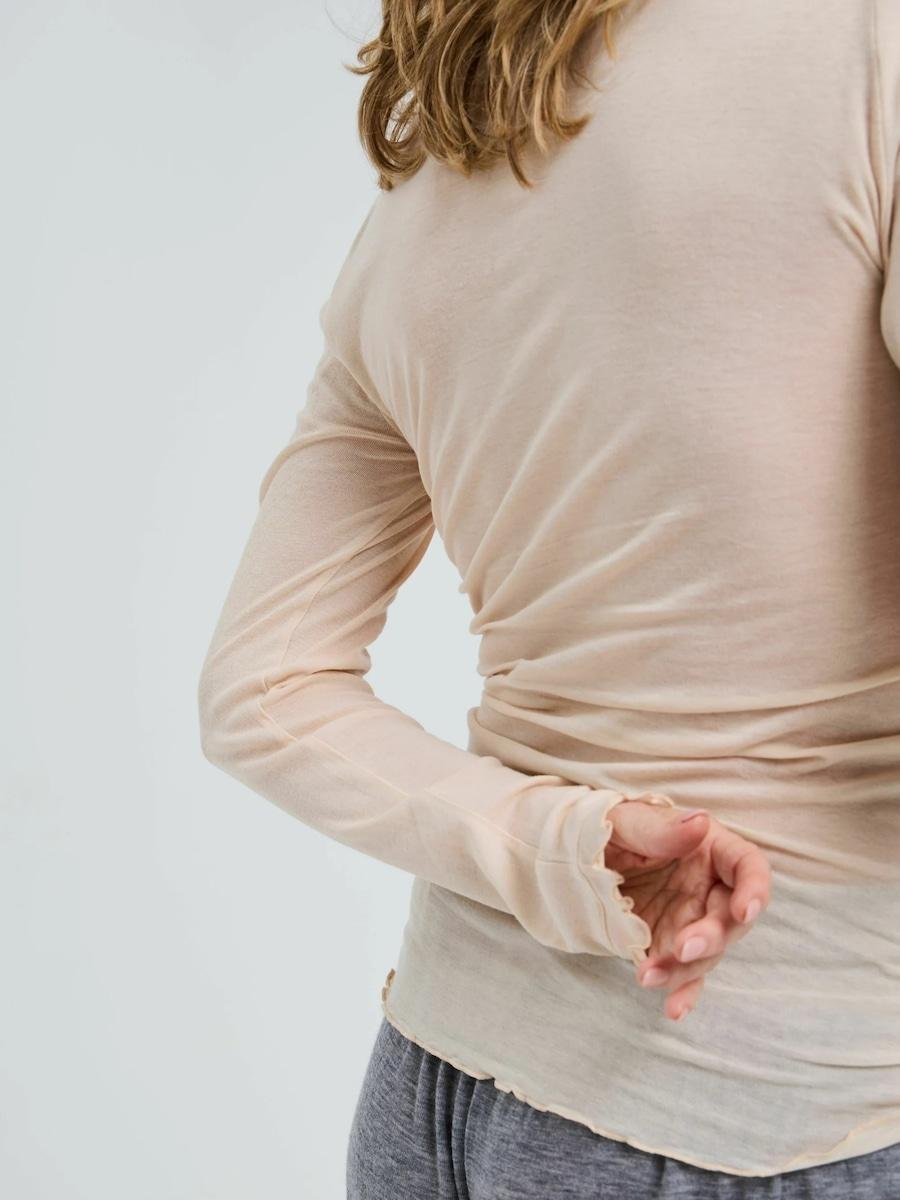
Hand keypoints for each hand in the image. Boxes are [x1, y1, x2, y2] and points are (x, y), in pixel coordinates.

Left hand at [605, 799, 771, 1021]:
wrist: (574, 856)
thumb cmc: (608, 827)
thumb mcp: (626, 820)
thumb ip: (662, 827)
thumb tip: (699, 822)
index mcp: (707, 848)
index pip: (747, 866)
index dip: (755, 888)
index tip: (744, 910)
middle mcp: (707, 887)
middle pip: (729, 918)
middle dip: (711, 937)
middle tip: (682, 948)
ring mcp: (689, 920)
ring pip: (705, 952)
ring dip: (684, 969)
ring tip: (649, 976)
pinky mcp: (668, 946)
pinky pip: (683, 974)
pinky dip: (682, 991)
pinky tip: (673, 1009)